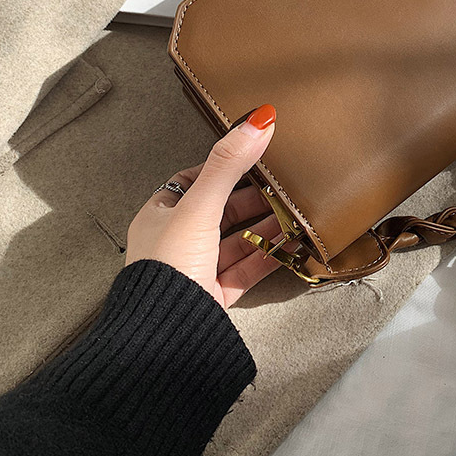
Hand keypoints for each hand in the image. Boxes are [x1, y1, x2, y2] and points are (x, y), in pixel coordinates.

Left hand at [126, 104, 282, 307]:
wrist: (164, 336)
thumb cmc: (169, 265)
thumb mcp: (199, 206)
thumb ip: (229, 164)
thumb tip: (259, 119)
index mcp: (160, 216)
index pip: (194, 181)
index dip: (224, 168)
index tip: (253, 157)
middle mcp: (175, 242)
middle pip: (221, 213)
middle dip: (253, 200)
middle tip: (284, 186)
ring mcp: (196, 271)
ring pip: (236, 242)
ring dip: (265, 228)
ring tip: (295, 213)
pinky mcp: (214, 296)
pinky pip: (246, 270)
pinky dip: (269, 256)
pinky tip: (292, 245)